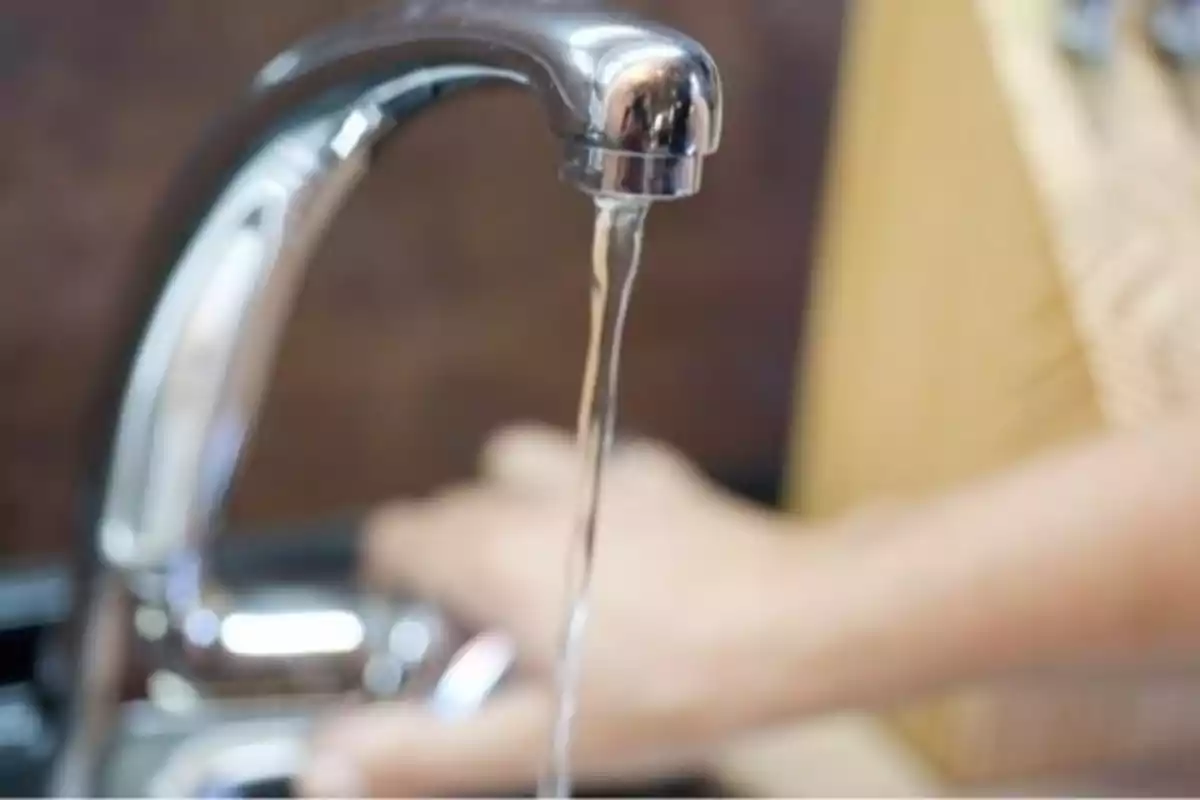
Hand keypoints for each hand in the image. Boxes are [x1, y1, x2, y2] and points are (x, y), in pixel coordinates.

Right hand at [300, 423, 795, 796]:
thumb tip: (325, 765)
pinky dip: (581, 499)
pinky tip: (617, 553)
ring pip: (512, 466)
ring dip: (507, 512)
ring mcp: (595, 472)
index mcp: (487, 553)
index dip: (393, 587)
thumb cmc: (674, 685)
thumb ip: (420, 752)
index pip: (393, 536)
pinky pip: (589, 468)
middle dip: (450, 563)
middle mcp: (531, 495)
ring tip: (543, 580)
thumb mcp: (537, 738)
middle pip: (449, 506)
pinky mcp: (651, 471)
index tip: (422, 633)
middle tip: (492, 635)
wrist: (800, 623)